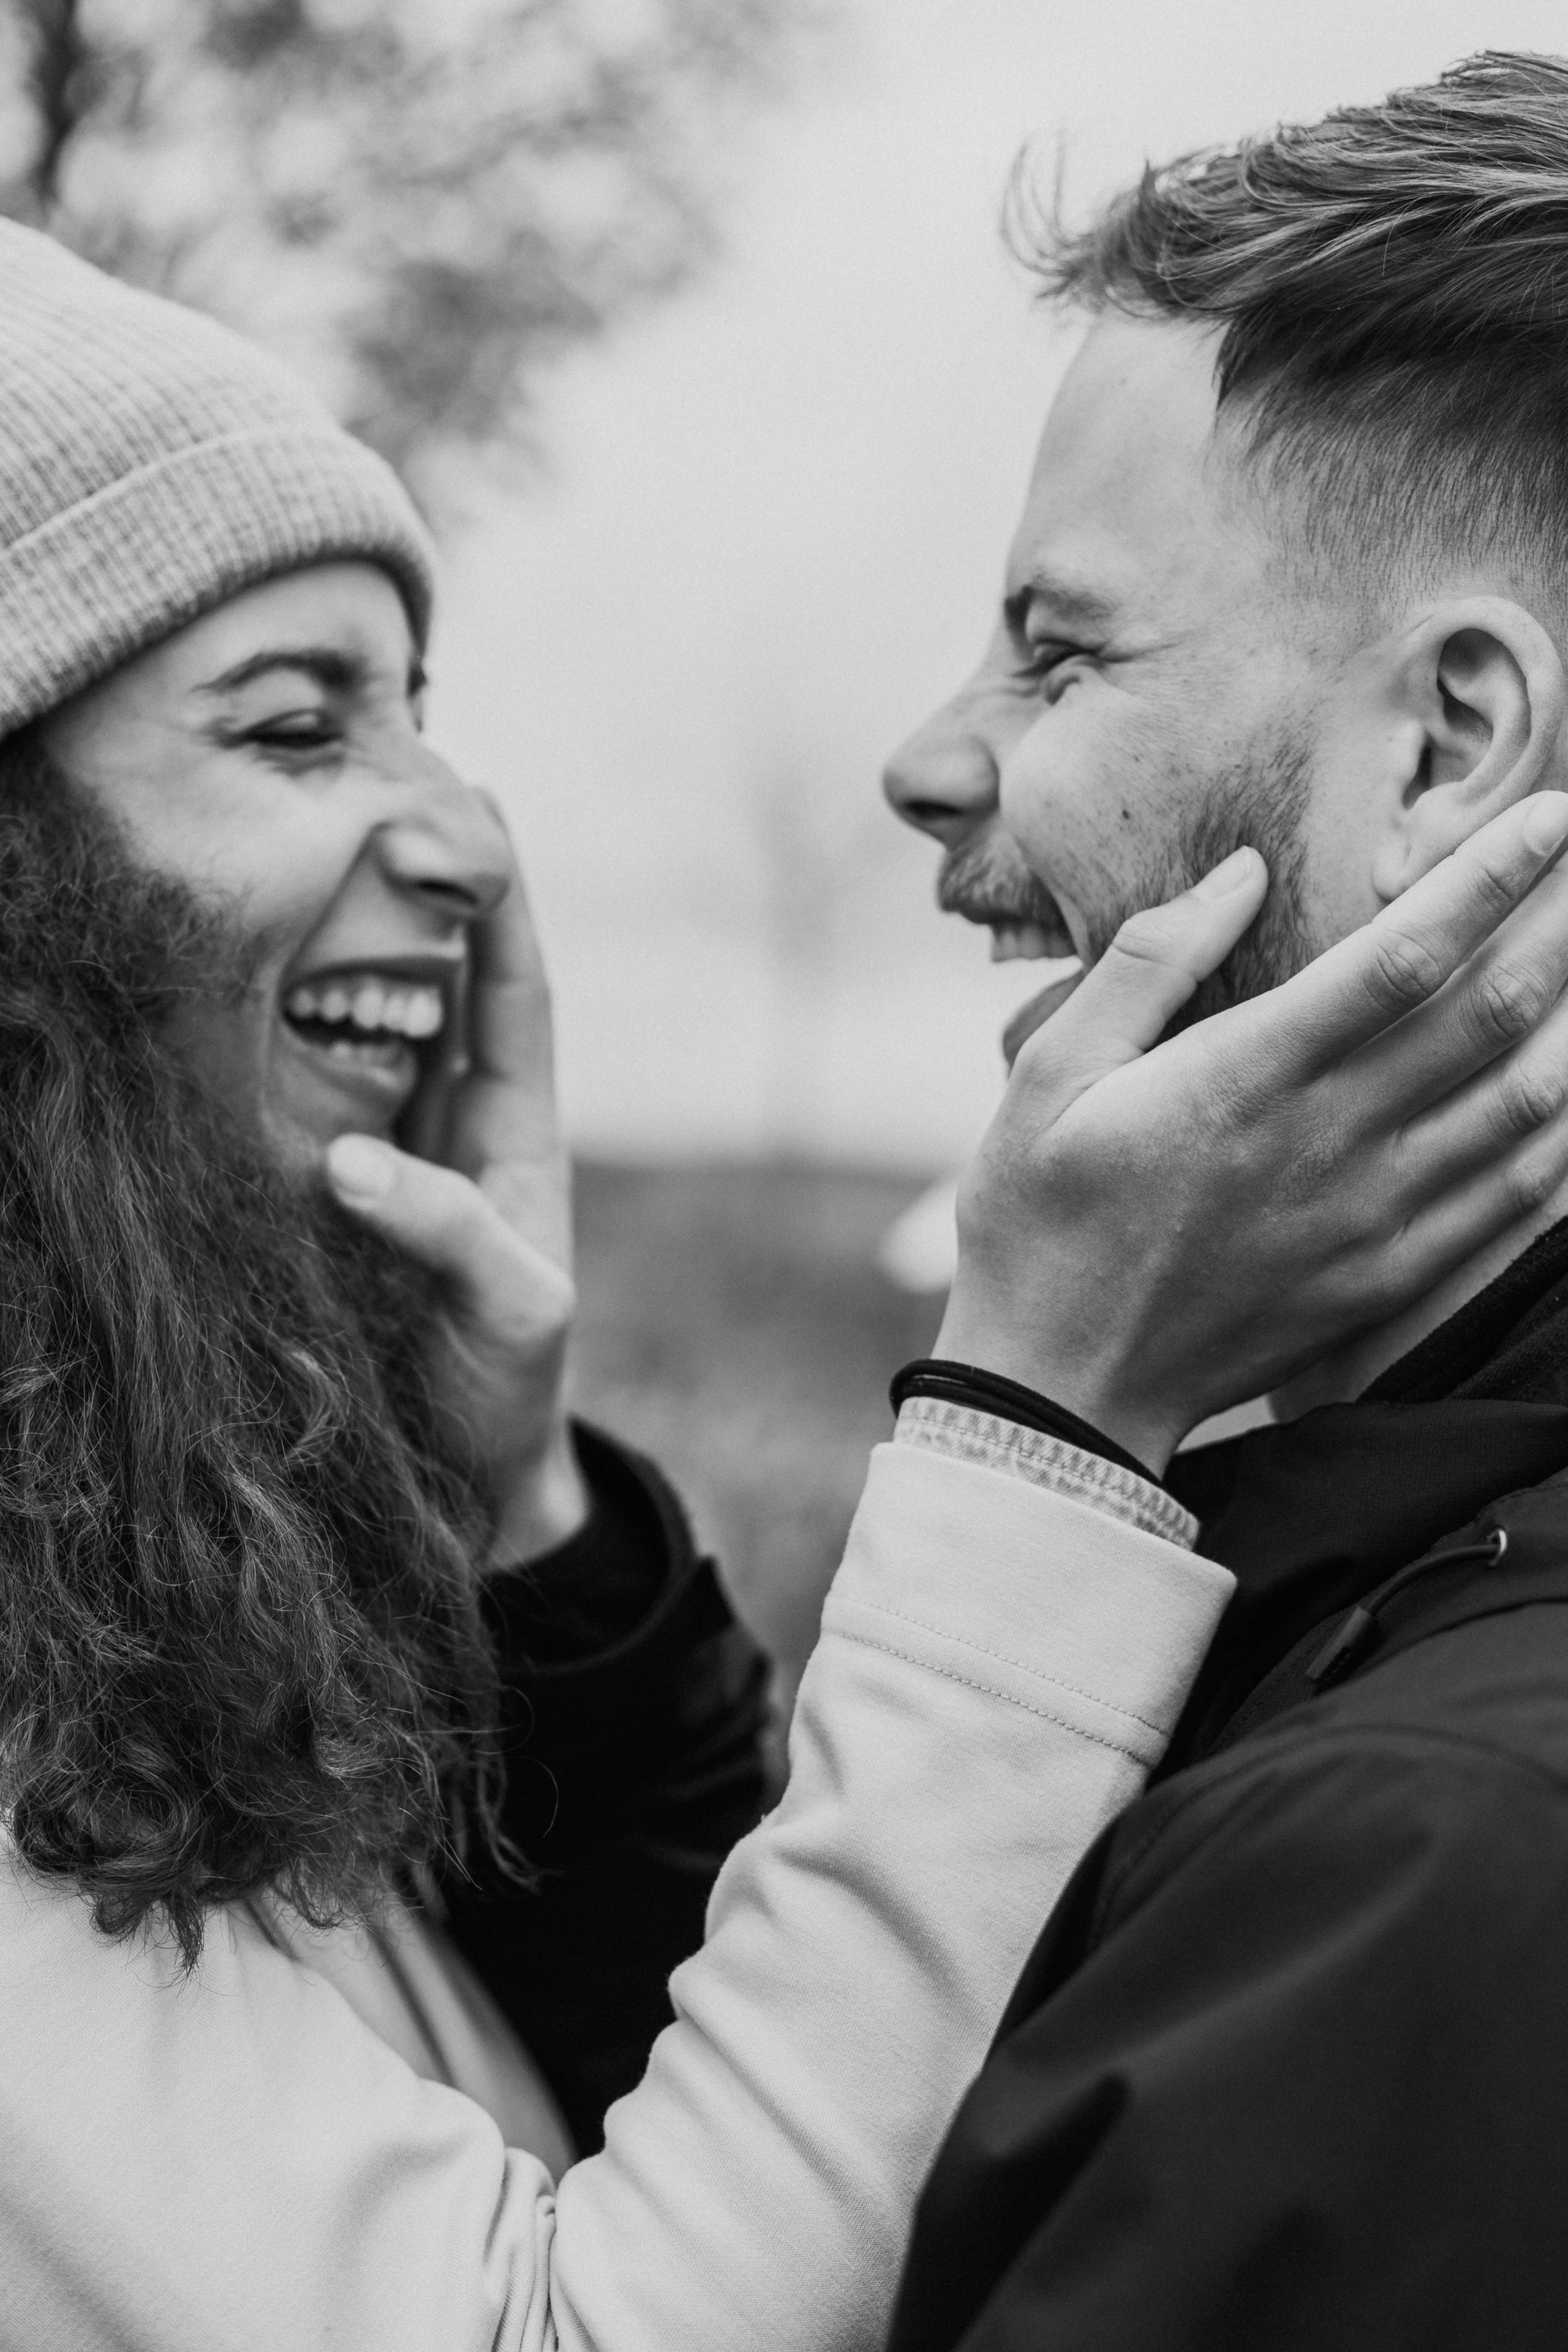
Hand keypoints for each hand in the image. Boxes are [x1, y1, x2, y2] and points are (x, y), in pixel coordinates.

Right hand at [326, 827, 585, 1560]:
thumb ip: (447, 1235)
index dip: (503, 900)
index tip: (482, 807)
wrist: (466, 1484)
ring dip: (327, 955)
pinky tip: (227, 994)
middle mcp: (445, 1127)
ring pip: (352, 1032)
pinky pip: (292, 1104)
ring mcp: (382, 1157)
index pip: (514, 991)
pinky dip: (266, 1047)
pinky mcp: (322, 1200)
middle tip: (360, 797)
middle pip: (427, 986)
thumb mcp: (509, 1312)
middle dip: (403, 895)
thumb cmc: (507, 1392)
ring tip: (286, 866)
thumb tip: (347, 1164)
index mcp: (513, 1134)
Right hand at [939, 796, 1567, 1475]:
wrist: (1060, 1387)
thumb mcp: (1048, 1074)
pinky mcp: (1385, 1280)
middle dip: (1553, 930)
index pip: (1399, 957)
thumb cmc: (1037, 1219)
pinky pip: (1510, 1199)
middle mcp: (1326, 1143)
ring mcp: (1368, 1218)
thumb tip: (1242, 871)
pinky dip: (1558, 1135)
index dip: (1486, 879)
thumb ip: (1147, 964)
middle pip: (1484, 1016)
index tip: (1547, 821)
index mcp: (1243, 1078)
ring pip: (1518, 1104)